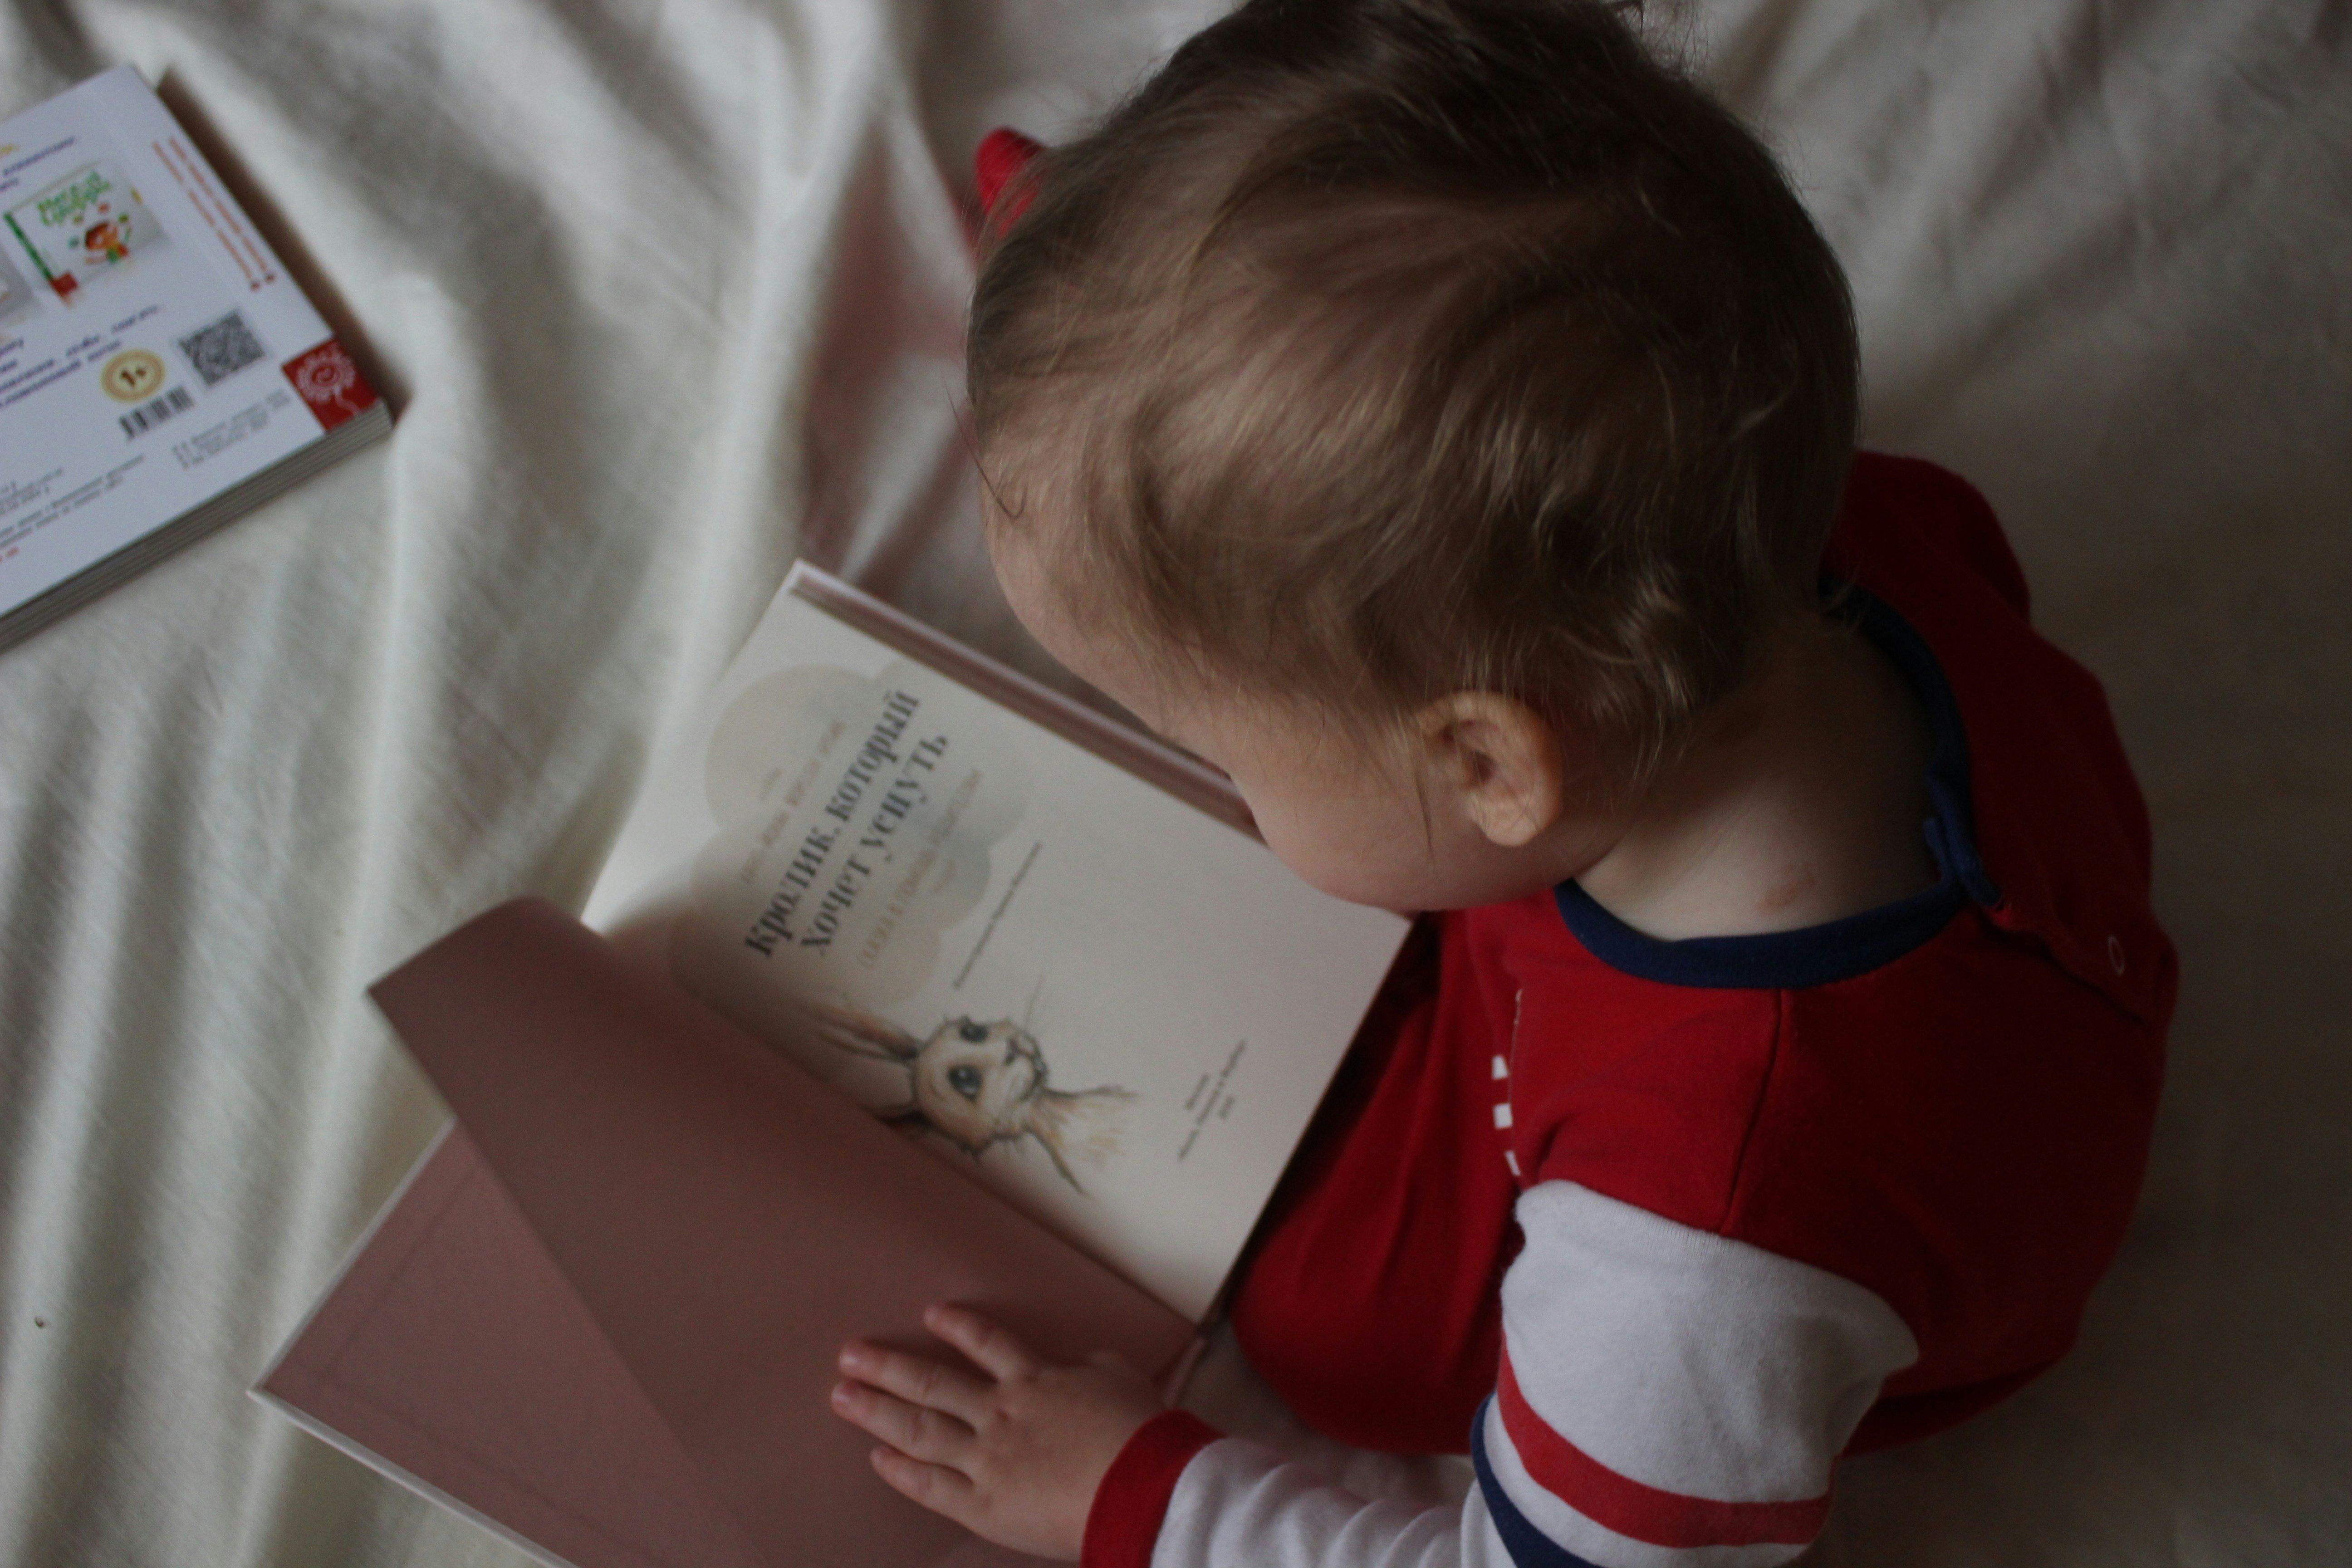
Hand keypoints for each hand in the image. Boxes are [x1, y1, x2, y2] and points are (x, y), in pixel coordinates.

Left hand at [831, 1304, 1165, 1561]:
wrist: (1141, 1486)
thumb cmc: (1141, 1433)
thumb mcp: (1121, 1380)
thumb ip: (1090, 1370)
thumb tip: (1080, 1367)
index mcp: (1035, 1380)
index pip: (987, 1344)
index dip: (957, 1327)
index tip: (931, 1313)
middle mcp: (1001, 1413)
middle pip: (933, 1383)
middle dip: (887, 1367)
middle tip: (850, 1354)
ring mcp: (987, 1458)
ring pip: (921, 1429)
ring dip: (877, 1410)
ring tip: (843, 1395)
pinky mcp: (984, 1504)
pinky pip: (932, 1486)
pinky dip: (902, 1471)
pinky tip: (878, 1457)